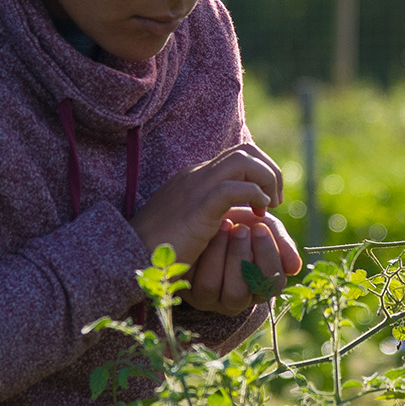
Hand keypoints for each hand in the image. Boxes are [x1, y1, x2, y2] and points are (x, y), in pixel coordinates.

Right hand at [128, 142, 284, 268]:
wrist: (128, 254)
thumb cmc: (156, 245)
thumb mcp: (186, 222)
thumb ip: (206, 213)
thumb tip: (228, 219)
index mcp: (195, 177)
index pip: (236, 155)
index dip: (260, 172)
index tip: (267, 200)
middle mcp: (197, 174)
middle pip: (245, 151)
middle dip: (270, 171)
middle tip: (276, 201)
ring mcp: (196, 187)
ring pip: (243, 160)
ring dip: (266, 180)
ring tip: (269, 207)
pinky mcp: (199, 206)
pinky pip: (235, 188)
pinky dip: (254, 196)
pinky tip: (257, 214)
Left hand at [182, 209, 304, 314]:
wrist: (205, 218)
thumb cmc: (240, 224)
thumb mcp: (264, 227)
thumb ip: (282, 244)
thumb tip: (294, 268)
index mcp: (262, 285)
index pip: (272, 282)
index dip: (268, 255)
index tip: (259, 227)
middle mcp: (239, 299)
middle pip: (245, 292)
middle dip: (244, 258)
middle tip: (240, 229)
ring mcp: (214, 300)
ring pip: (226, 292)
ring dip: (226, 258)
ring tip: (224, 226)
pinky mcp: (193, 294)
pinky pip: (203, 285)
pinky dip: (209, 258)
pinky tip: (208, 235)